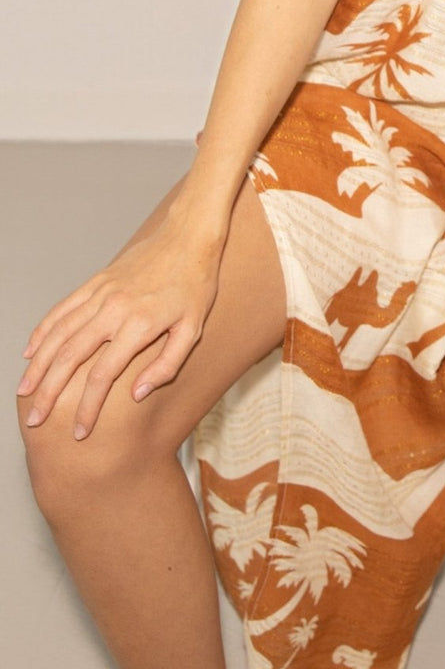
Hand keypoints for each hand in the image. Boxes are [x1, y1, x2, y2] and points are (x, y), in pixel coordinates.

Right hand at [16, 209, 223, 439]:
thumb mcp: (193, 330)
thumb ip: (166, 366)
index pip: (103, 375)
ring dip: (39, 364)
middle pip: (70, 357)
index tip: (79, 431)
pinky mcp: (95, 281)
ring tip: (24, 391)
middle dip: (49, 392)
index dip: (88, 407)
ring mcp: (101, 293)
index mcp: (139, 325)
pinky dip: (43, 330)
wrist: (188, 237)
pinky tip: (31, 350)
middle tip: (35, 420)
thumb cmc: (195, 286)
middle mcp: (113, 309)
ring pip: (59, 333)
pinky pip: (62, 308)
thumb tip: (136, 395)